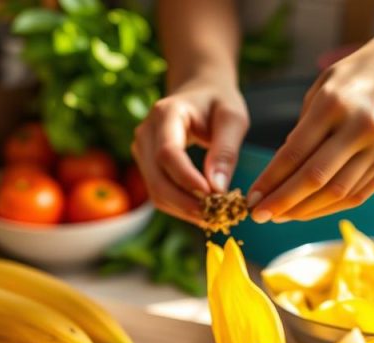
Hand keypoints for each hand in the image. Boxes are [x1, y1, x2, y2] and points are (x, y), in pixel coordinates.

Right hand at [132, 74, 248, 225]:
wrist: (197, 93)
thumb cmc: (218, 102)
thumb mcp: (232, 117)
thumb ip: (225, 150)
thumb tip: (218, 189)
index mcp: (165, 113)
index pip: (168, 153)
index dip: (187, 178)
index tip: (214, 196)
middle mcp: (145, 132)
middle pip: (157, 178)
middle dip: (185, 202)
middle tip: (216, 217)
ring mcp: (141, 150)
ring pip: (155, 191)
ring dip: (183, 210)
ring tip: (213, 218)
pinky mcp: (145, 165)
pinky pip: (158, 193)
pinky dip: (179, 207)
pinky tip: (201, 212)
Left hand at [248, 39, 373, 222]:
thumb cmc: (358, 75)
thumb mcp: (322, 87)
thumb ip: (303, 130)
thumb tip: (281, 174)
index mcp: (334, 103)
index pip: (294, 153)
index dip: (270, 181)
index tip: (251, 199)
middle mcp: (361, 126)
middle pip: (315, 178)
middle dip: (282, 203)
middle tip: (259, 216)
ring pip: (338, 192)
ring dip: (305, 210)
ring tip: (282, 215)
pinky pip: (360, 192)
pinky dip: (331, 206)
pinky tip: (310, 210)